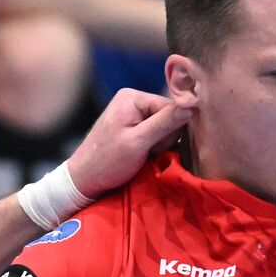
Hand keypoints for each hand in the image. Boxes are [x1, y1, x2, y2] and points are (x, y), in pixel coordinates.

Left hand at [65, 88, 193, 197]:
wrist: (84, 179)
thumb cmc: (107, 161)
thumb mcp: (138, 142)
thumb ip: (164, 123)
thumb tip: (191, 105)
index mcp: (132, 97)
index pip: (171, 106)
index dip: (171, 129)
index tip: (154, 146)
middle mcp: (134, 100)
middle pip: (169, 116)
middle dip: (163, 138)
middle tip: (146, 152)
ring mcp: (133, 114)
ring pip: (166, 128)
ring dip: (159, 145)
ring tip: (142, 155)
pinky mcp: (134, 128)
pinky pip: (157, 134)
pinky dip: (154, 147)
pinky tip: (144, 155)